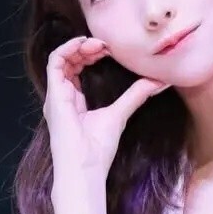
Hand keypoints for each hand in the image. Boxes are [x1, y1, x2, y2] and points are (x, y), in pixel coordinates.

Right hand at [44, 36, 170, 177]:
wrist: (86, 169)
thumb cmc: (98, 150)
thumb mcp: (120, 114)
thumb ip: (135, 96)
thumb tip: (158, 82)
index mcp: (74, 102)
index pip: (76, 69)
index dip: (91, 55)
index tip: (110, 51)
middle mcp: (62, 97)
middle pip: (68, 61)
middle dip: (86, 48)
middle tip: (106, 46)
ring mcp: (56, 96)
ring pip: (60, 58)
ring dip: (79, 46)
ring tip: (98, 45)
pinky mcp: (54, 95)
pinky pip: (54, 62)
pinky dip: (68, 48)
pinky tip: (85, 44)